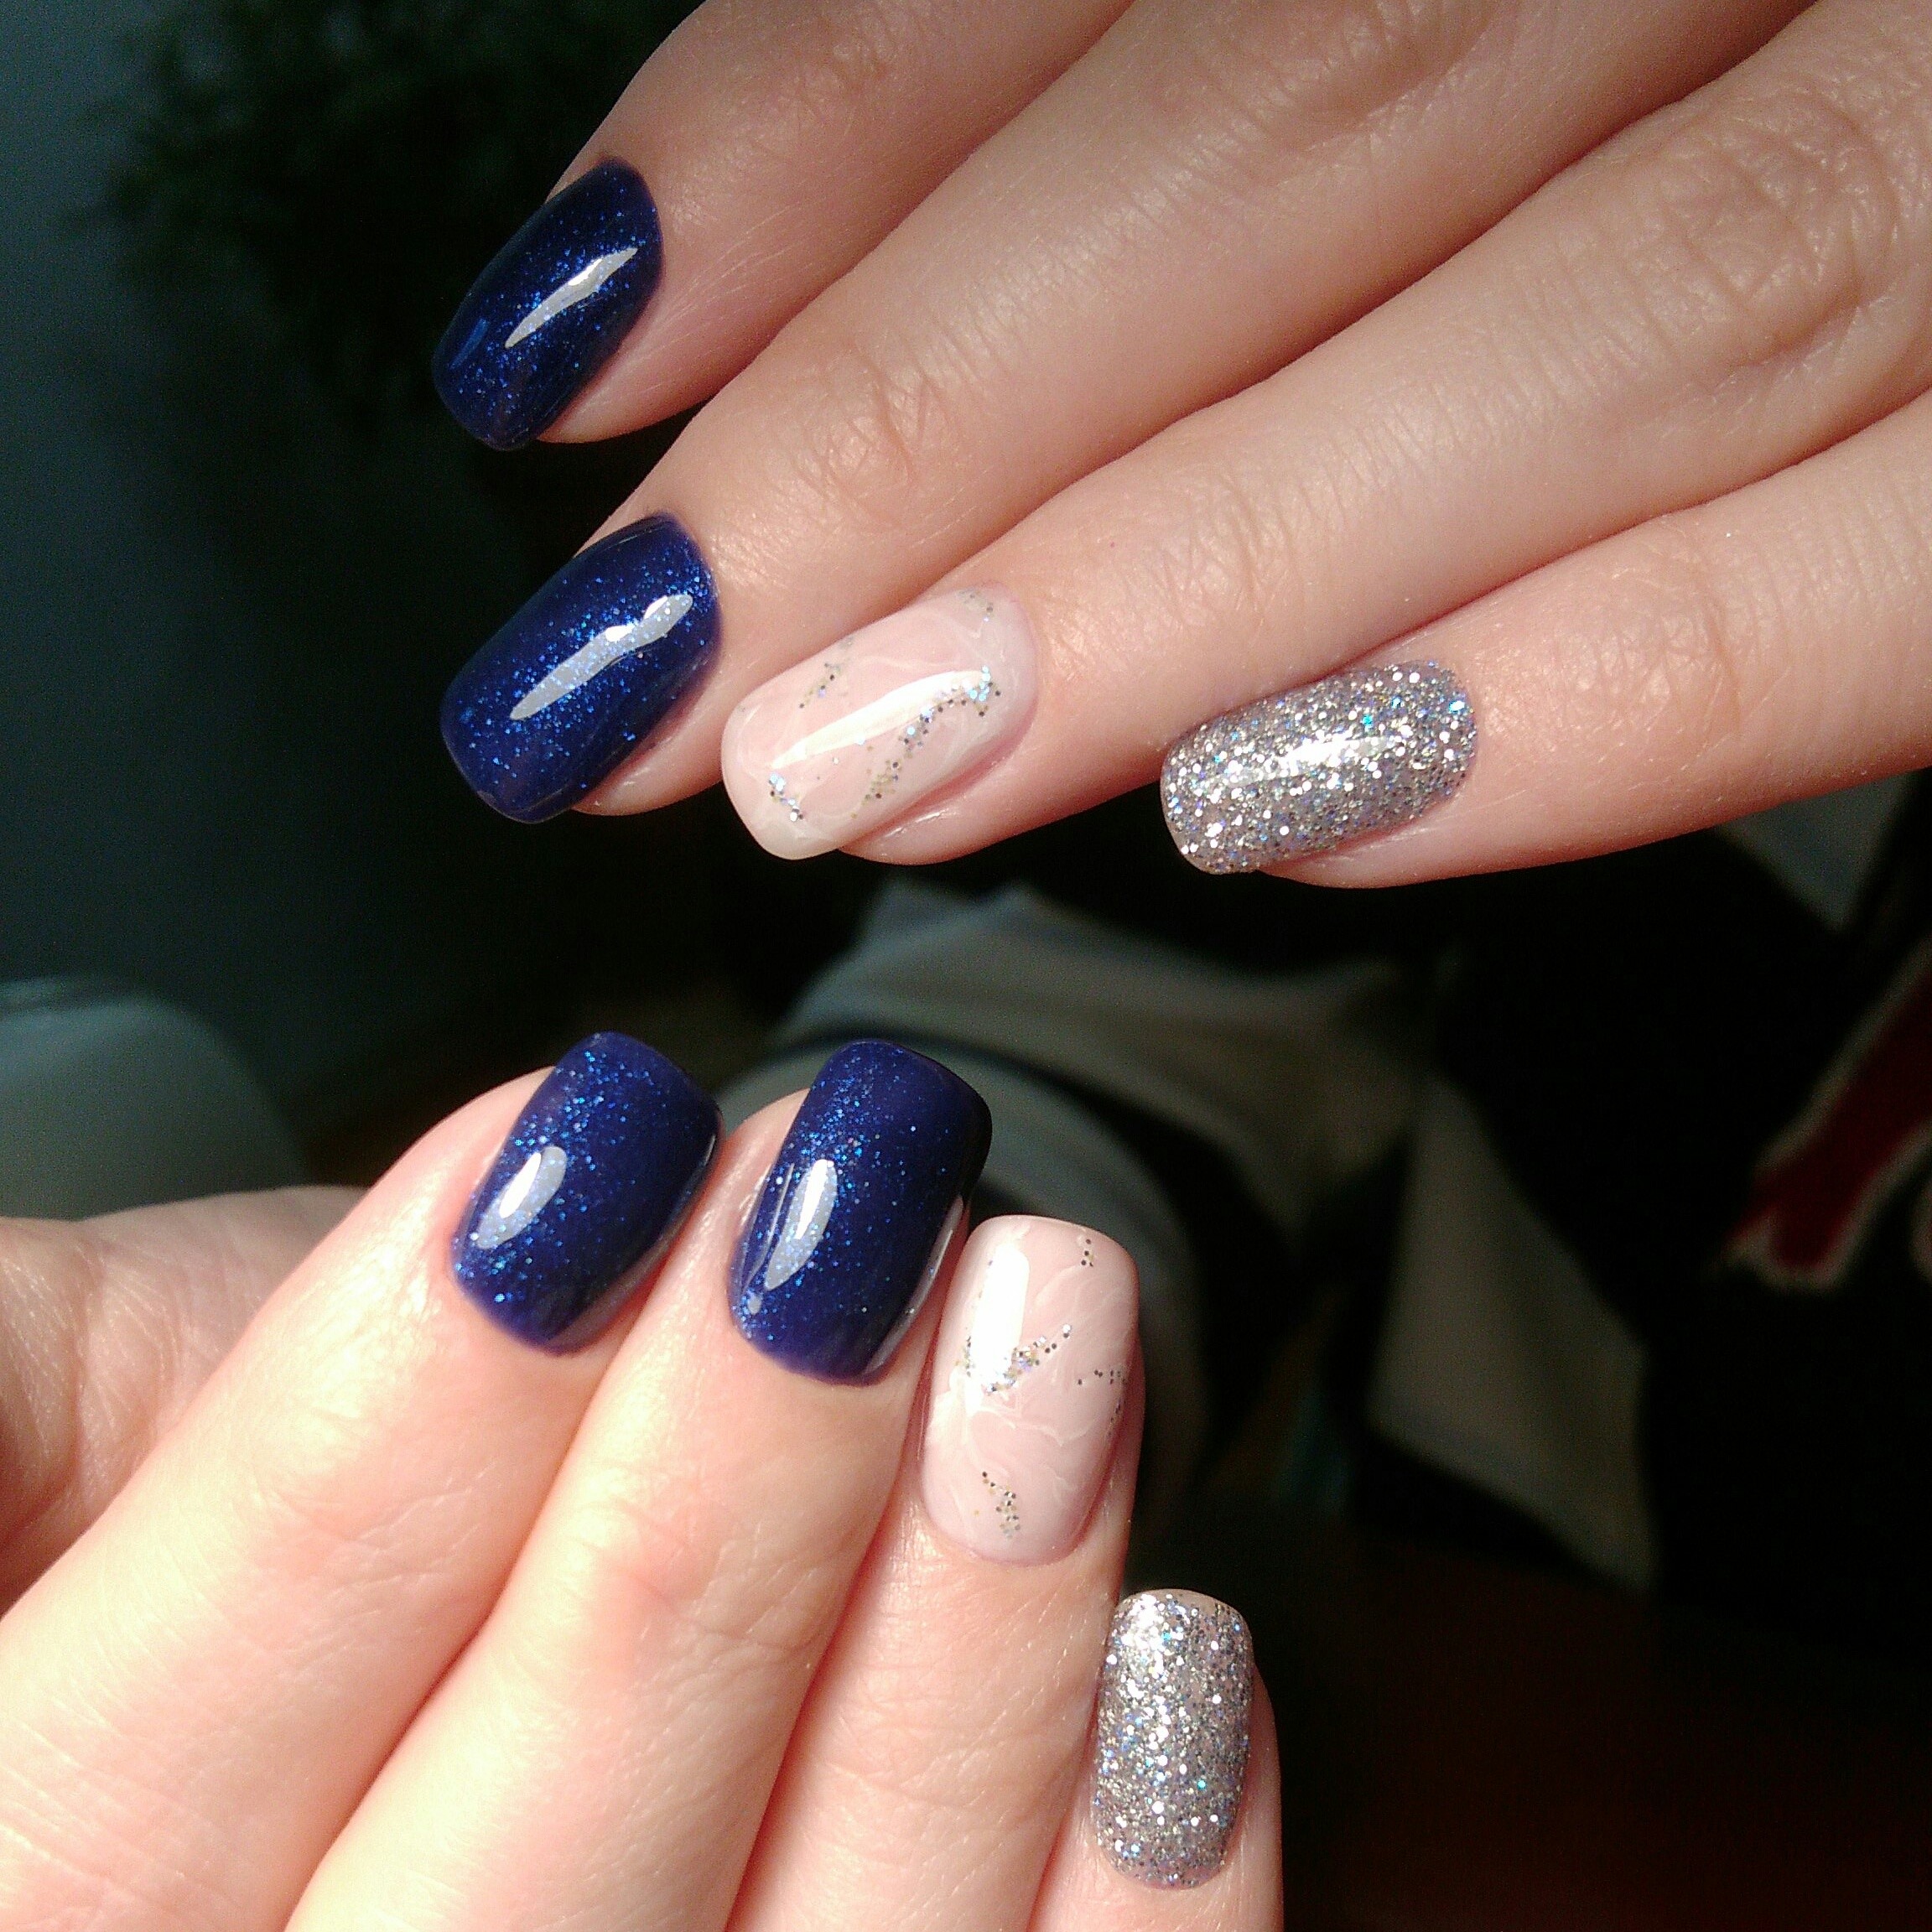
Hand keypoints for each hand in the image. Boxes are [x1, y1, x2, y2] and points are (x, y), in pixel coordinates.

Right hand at [0, 1035, 1280, 1929]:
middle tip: (855, 1197)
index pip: (119, 1812)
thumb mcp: (51, 1430)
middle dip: (707, 1522)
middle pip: (512, 1913)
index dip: (358, 1474)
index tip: (576, 1163)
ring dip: (962, 1649)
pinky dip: (1134, 1901)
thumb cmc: (201, 1526)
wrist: (383, 1651)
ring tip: (1040, 1317)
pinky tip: (1173, 1661)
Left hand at [433, 0, 1931, 882]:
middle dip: (915, 416)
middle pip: (1287, 122)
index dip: (794, 139)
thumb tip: (830, 227)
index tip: (562, 355)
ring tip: (876, 761)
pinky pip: (1919, 544)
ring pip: (1577, 313)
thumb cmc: (1759, 38)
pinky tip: (1305, 810)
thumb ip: (1277, 54)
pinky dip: (1623, 678)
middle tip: (651, 665)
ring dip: (1183, 573)